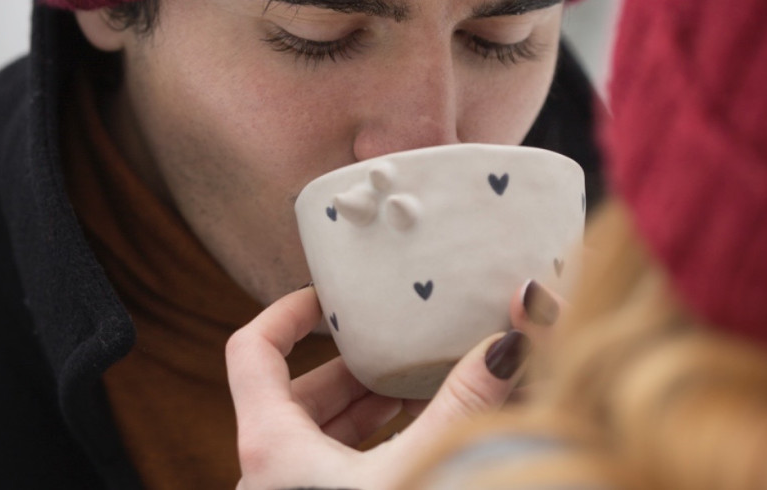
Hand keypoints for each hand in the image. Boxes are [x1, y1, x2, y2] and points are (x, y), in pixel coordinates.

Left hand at [226, 286, 536, 489]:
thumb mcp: (420, 472)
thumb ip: (468, 403)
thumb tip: (515, 335)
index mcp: (272, 447)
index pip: (251, 350)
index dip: (285, 312)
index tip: (328, 295)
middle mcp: (272, 472)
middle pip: (299, 391)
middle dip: (351, 363)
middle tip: (396, 338)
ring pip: (321, 434)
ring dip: (367, 405)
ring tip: (419, 381)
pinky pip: (338, 467)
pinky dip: (374, 443)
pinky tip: (421, 433)